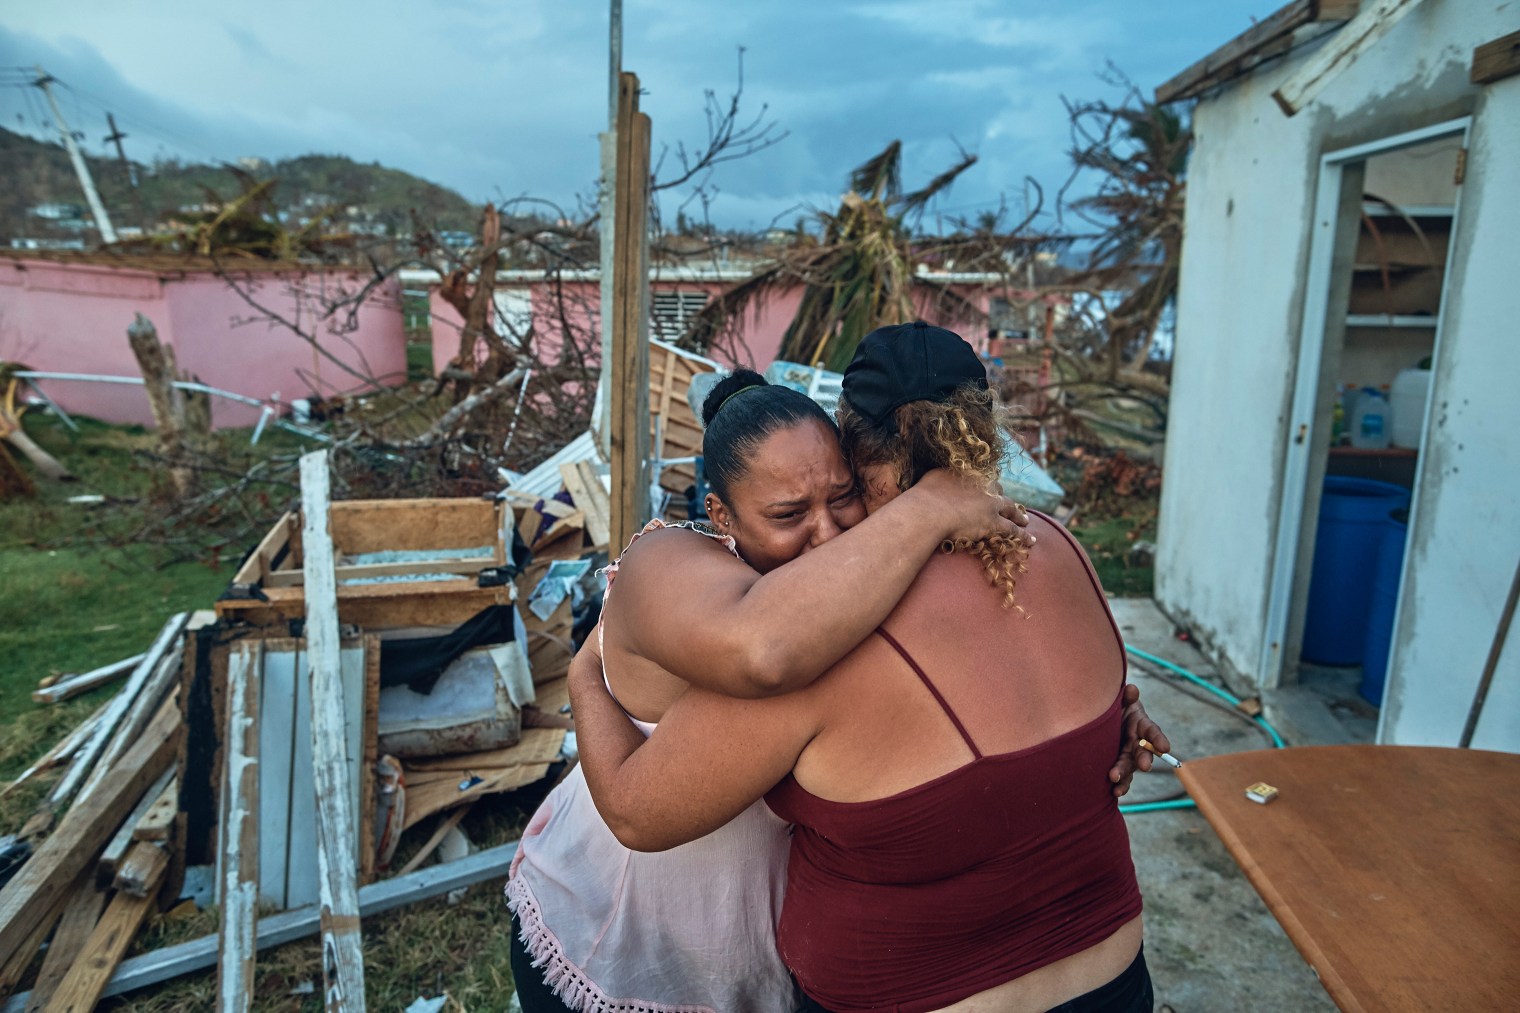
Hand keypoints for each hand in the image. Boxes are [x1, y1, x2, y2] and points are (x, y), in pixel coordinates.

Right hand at [914, 468, 1033, 545]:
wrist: (929, 511)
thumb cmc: (925, 494)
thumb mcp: (934, 476)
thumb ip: (943, 475)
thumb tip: (942, 476)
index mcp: (972, 474)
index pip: (985, 478)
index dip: (988, 486)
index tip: (990, 489)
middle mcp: (984, 487)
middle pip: (999, 492)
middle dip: (1005, 499)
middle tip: (1010, 505)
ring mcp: (991, 505)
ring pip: (1010, 510)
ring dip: (1019, 515)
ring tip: (1025, 520)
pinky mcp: (993, 523)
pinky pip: (1012, 529)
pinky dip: (1022, 535)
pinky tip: (1031, 541)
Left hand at [1108, 683, 1172, 797]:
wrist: (1104, 719)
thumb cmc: (1118, 707)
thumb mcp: (1122, 700)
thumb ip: (1127, 696)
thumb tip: (1131, 689)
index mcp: (1142, 725)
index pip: (1152, 732)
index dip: (1158, 739)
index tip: (1165, 747)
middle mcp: (1139, 743)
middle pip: (1143, 752)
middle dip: (1145, 759)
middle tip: (1145, 766)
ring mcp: (1129, 756)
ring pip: (1131, 767)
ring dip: (1125, 775)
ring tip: (1116, 782)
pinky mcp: (1118, 765)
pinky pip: (1122, 777)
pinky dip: (1120, 785)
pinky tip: (1115, 792)